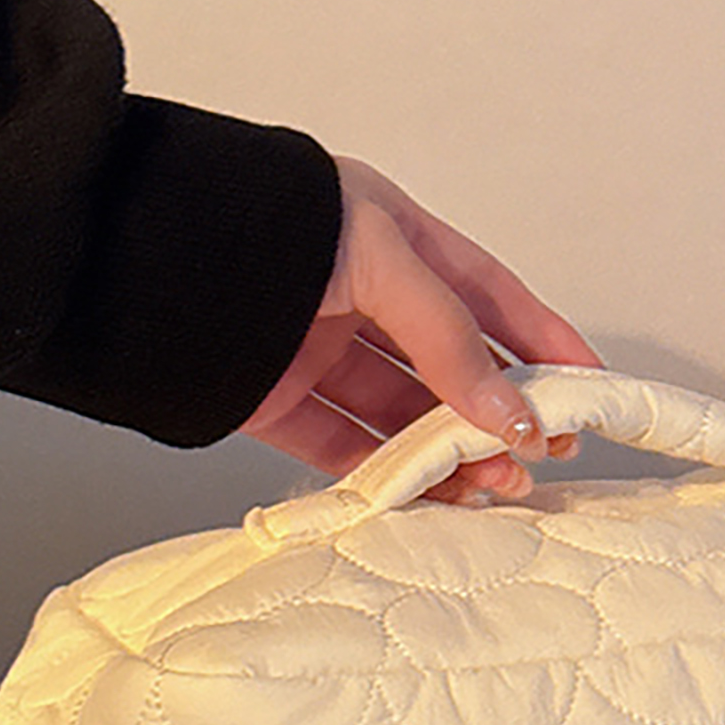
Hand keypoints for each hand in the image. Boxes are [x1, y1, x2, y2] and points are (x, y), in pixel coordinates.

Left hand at [240, 157, 601, 499]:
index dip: (545, 344)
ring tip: (494, 488)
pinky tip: (432, 500)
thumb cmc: (261, 224)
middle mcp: (364, 302)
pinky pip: (351, 453)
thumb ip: (451, 340)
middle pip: (455, 371)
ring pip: (408, 420)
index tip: (588, 391)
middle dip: (503, 417)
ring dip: (455, 458)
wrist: (136, 255)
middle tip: (539, 457)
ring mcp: (323, 355)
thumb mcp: (383, 262)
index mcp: (396, 243)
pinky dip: (393, 481)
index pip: (492, 300)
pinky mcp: (281, 405)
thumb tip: (512, 414)